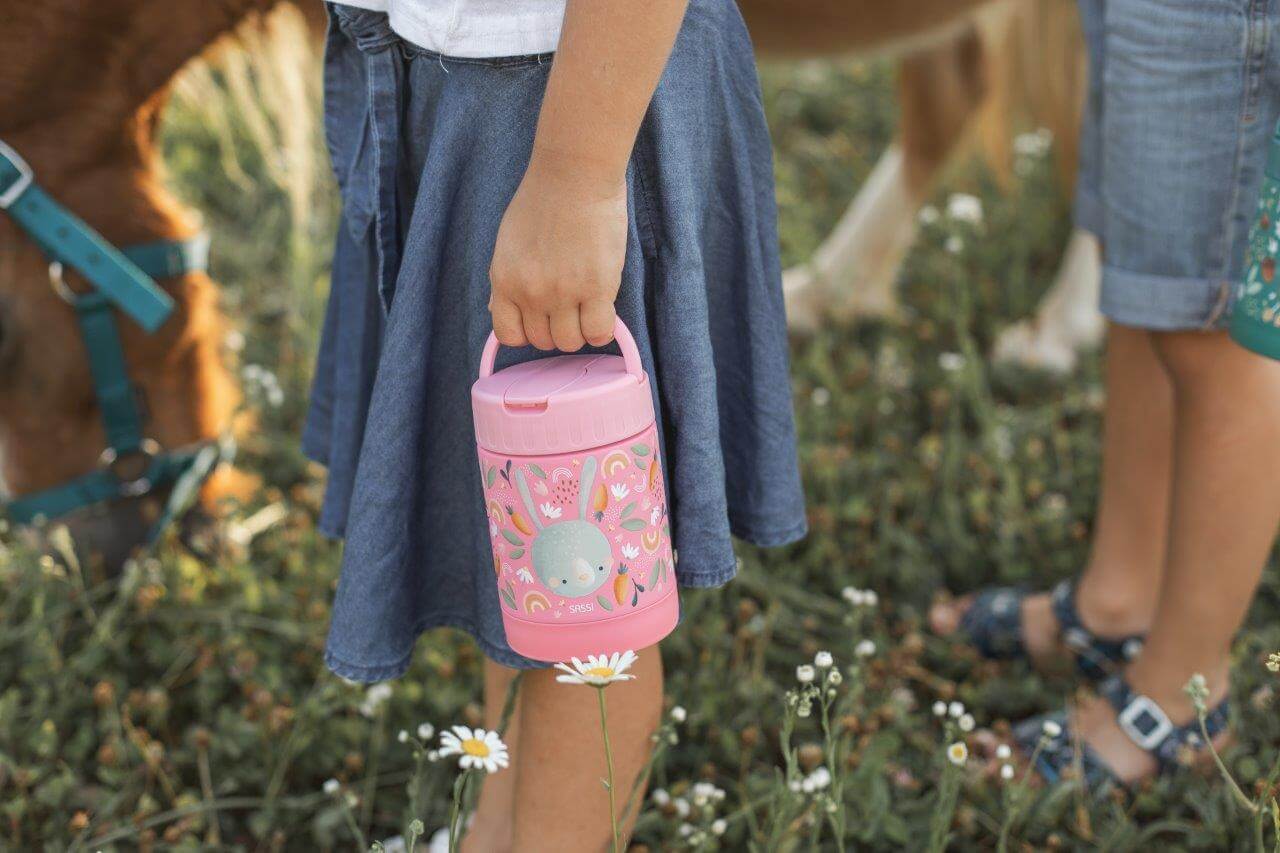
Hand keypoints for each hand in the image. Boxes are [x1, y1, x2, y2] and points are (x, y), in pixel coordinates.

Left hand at [489, 154, 625, 350]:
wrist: (574, 174)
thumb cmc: (543, 199)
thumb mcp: (508, 242)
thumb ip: (506, 279)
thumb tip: (499, 308)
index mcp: (505, 280)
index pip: (509, 335)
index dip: (527, 332)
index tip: (540, 319)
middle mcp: (531, 292)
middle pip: (543, 341)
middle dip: (556, 329)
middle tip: (570, 308)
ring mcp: (564, 293)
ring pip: (570, 342)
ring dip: (580, 331)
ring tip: (588, 308)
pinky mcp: (597, 288)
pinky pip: (598, 332)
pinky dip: (602, 329)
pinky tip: (604, 311)